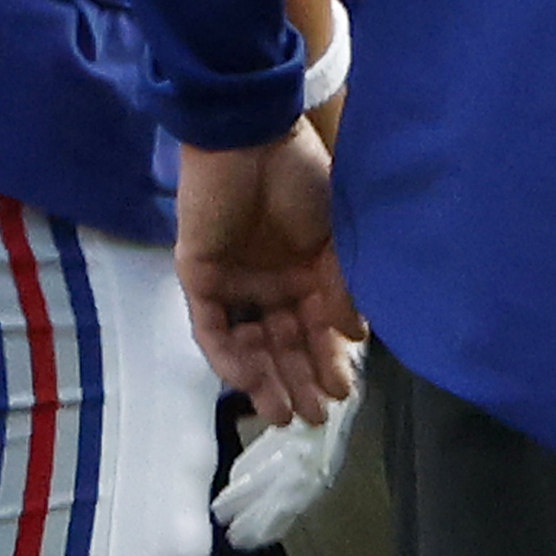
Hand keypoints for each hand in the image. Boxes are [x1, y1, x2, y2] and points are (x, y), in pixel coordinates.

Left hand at [175, 128, 366, 422]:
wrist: (248, 137)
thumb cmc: (300, 177)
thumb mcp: (334, 235)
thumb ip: (342, 286)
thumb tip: (355, 336)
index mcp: (307, 270)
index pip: (319, 328)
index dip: (330, 360)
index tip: (344, 391)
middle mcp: (271, 282)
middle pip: (285, 344)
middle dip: (300, 381)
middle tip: (314, 418)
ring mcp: (234, 283)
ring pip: (250, 344)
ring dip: (266, 380)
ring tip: (283, 414)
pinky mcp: (201, 278)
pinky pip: (211, 328)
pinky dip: (228, 357)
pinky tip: (249, 381)